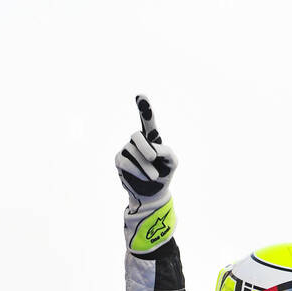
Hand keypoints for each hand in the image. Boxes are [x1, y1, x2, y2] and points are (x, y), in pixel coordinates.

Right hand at [116, 95, 177, 253]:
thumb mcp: (171, 162)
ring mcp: (127, 149)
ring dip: (145, 165)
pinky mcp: (119, 161)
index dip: (144, 108)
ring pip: (132, 152)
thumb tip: (151, 151)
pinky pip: (125, 162)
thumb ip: (166, 151)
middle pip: (137, 136)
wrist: (154, 194)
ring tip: (154, 176)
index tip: (140, 96)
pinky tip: (146, 176)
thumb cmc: (164, 174)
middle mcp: (137, 140)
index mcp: (151, 137)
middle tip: (153, 158)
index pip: (147, 120)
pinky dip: (136, 170)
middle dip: (146, 147)